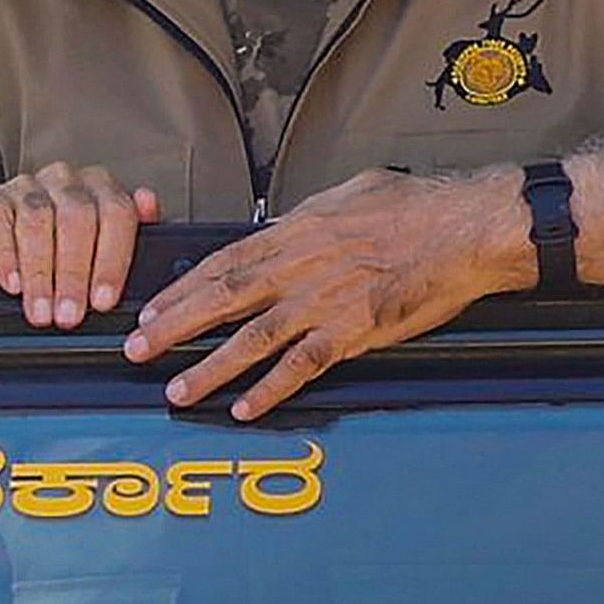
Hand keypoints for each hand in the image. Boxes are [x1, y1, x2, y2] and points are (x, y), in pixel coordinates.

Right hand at [0, 162, 162, 328]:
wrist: (15, 244)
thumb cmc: (70, 248)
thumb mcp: (108, 244)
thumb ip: (134, 229)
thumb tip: (149, 204)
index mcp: (101, 187)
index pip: (116, 213)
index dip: (110, 261)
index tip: (103, 301)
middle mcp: (65, 180)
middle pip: (76, 218)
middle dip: (73, 273)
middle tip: (69, 314)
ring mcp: (26, 187)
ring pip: (37, 220)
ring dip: (40, 272)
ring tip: (41, 311)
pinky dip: (5, 256)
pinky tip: (13, 283)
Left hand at [124, 166, 527, 419]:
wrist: (464, 229)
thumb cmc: (414, 207)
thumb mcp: (346, 195)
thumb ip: (305, 220)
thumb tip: (279, 229)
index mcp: (295, 232)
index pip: (222, 263)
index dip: (182, 289)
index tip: (151, 308)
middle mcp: (301, 267)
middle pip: (222, 299)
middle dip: (175, 327)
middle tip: (139, 348)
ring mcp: (325, 302)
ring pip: (253, 339)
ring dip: (211, 368)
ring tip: (178, 390)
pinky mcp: (355, 331)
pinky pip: (303, 366)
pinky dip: (271, 389)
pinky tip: (244, 408)